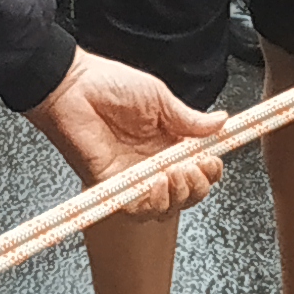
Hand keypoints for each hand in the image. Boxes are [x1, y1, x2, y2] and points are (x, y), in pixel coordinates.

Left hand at [22, 50, 227, 216]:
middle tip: (193, 168)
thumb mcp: (159, 97)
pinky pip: (136, 209)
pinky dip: (152, 203)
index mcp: (169, 142)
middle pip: (187, 193)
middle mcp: (153, 164)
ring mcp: (133, 178)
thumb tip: (221, 122)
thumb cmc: (110, 84)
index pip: (198, 168)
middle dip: (197, 186)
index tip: (212, 160)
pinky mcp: (112, 186)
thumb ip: (188, 118)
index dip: (209, 170)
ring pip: (166, 207)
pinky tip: (157, 184)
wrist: (72, 87)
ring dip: (178, 195)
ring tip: (174, 173)